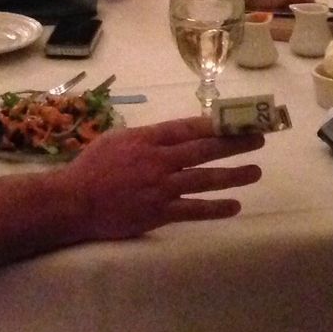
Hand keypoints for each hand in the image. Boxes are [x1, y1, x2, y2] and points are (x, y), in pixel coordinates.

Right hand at [60, 115, 262, 239]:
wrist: (74, 202)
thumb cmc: (91, 168)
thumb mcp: (117, 139)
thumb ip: (145, 137)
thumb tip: (169, 134)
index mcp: (147, 139)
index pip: (188, 127)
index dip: (215, 123)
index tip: (237, 119)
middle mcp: (159, 160)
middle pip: (204, 150)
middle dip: (234, 143)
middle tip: (258, 138)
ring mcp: (161, 187)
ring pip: (205, 179)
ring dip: (233, 175)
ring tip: (255, 171)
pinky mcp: (159, 213)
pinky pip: (194, 210)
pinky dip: (216, 208)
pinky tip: (234, 206)